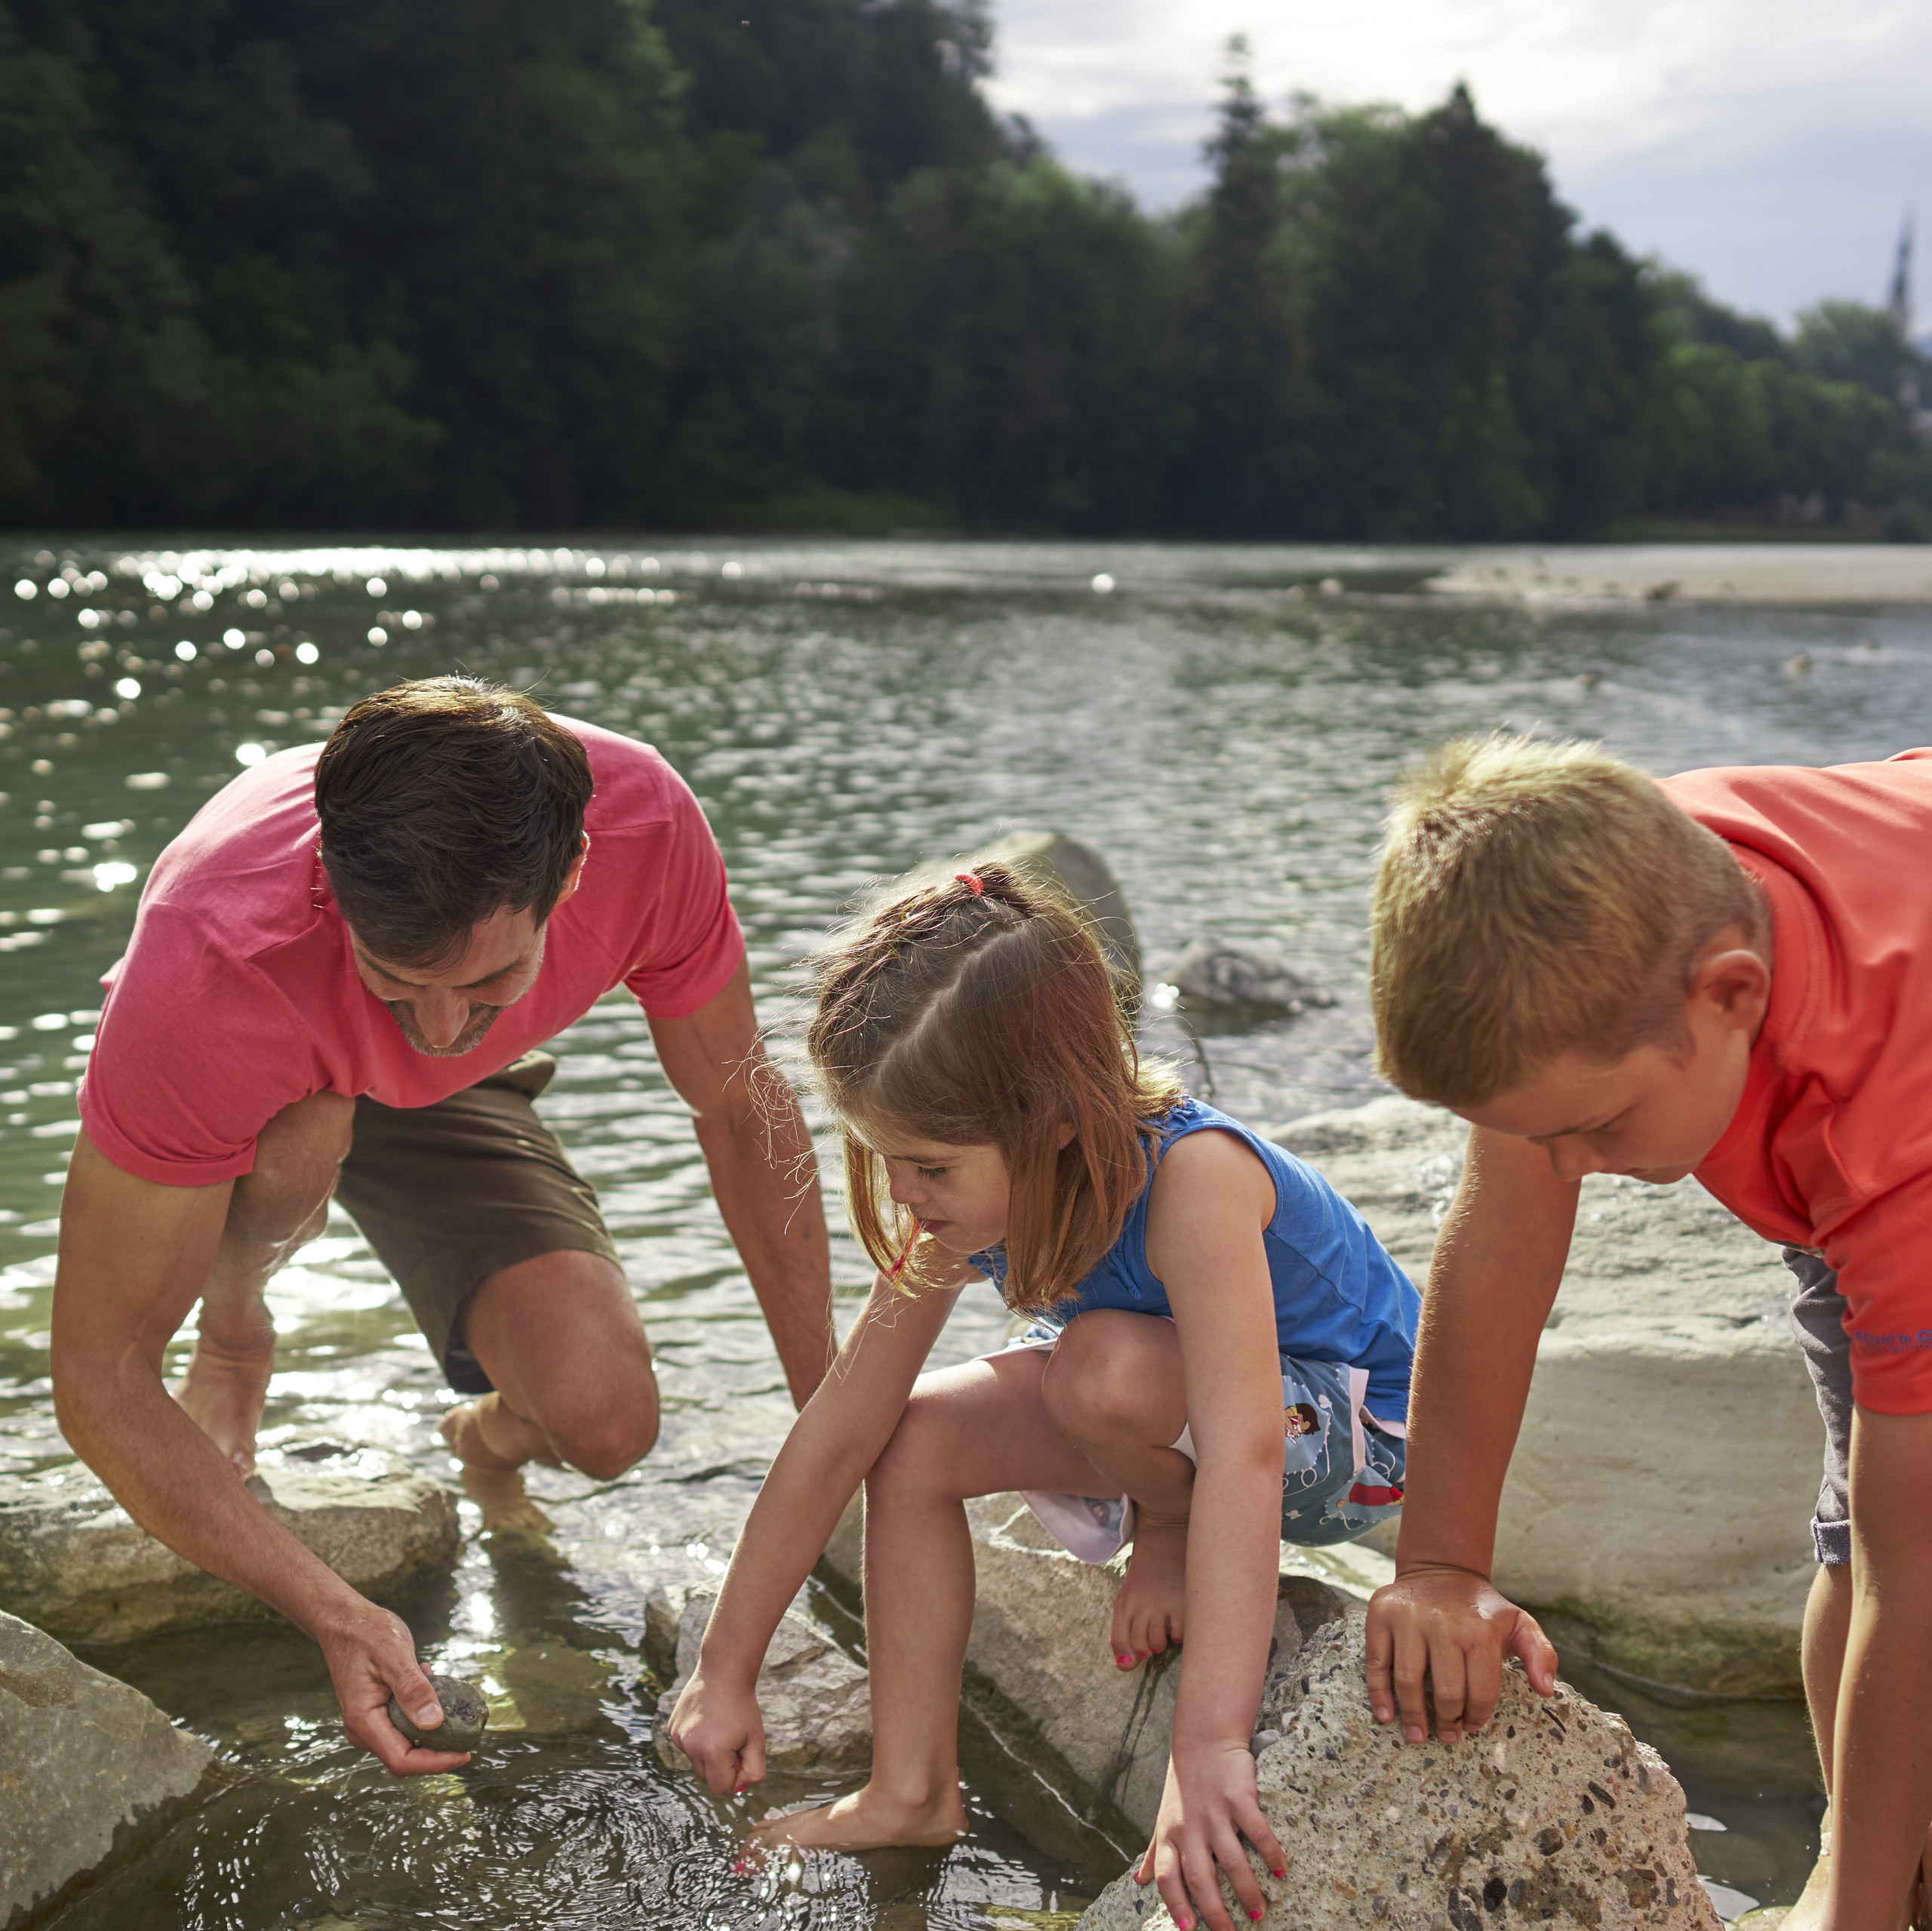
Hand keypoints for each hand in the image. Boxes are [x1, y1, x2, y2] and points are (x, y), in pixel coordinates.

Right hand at [315, 1596, 471, 1775]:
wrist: (343, 1621)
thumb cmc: (366, 1633)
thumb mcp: (394, 1655)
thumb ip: (412, 1689)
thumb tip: (433, 1723)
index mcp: (364, 1720)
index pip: (402, 1760)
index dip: (435, 1763)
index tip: (465, 1754)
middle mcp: (364, 1729)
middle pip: (407, 1755)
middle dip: (439, 1747)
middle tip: (468, 1725)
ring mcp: (369, 1722)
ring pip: (408, 1739)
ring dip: (433, 1725)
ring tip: (449, 1695)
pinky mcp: (376, 1712)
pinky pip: (404, 1721)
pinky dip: (424, 1709)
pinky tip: (430, 1681)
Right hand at [665, 1667, 766, 1796]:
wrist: (723, 1672)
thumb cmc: (743, 1707)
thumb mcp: (757, 1740)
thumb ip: (754, 1772)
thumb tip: (737, 1790)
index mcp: (712, 1752)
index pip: (721, 1788)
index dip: (734, 1774)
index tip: (740, 1752)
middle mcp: (690, 1747)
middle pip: (706, 1778)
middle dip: (721, 1766)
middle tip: (732, 1739)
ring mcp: (678, 1737)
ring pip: (696, 1762)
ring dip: (708, 1753)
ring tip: (719, 1727)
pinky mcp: (672, 1729)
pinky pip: (686, 1747)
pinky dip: (697, 1740)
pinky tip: (706, 1719)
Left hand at [1134, 1742, 1286, 1930]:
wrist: (1204, 1739)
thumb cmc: (1184, 1784)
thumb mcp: (1164, 1818)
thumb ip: (1156, 1852)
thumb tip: (1139, 1882)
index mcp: (1170, 1834)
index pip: (1168, 1878)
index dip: (1176, 1905)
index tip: (1188, 1930)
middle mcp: (1190, 1827)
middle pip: (1200, 1878)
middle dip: (1215, 1912)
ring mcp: (1215, 1812)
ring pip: (1231, 1862)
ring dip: (1247, 1891)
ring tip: (1258, 1913)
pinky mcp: (1238, 1797)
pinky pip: (1257, 1832)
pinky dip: (1271, 1853)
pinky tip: (1281, 1871)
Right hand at [1365, 1563, 1557, 1744]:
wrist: (1441, 1570)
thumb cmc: (1481, 1609)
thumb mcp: (1519, 1624)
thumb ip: (1541, 1654)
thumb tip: (1546, 1689)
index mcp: (1479, 1631)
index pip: (1480, 1691)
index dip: (1477, 1716)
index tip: (1470, 1726)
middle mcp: (1443, 1623)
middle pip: (1445, 1691)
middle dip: (1447, 1721)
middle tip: (1446, 1735)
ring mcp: (1408, 1618)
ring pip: (1408, 1680)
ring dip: (1413, 1715)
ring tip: (1417, 1734)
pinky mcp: (1381, 1614)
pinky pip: (1377, 1661)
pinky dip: (1379, 1692)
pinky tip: (1386, 1714)